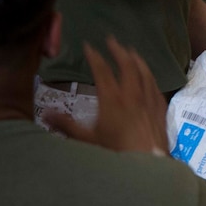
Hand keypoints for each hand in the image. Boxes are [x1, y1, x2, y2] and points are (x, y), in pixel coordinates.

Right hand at [45, 37, 169, 153]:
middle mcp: (132, 94)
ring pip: (145, 72)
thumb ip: (66, 125)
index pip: (102, 70)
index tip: (89, 46)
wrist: (147, 164)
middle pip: (127, 64)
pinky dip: (150, 76)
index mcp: (112, 99)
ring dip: (137, 59)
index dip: (95, 57)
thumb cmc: (115, 152)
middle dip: (119, 50)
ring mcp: (149, 99)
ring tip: (131, 51)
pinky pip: (156, 85)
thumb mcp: (87, 140)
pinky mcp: (161, 107)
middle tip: (112, 40)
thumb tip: (45, 113)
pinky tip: (148, 76)